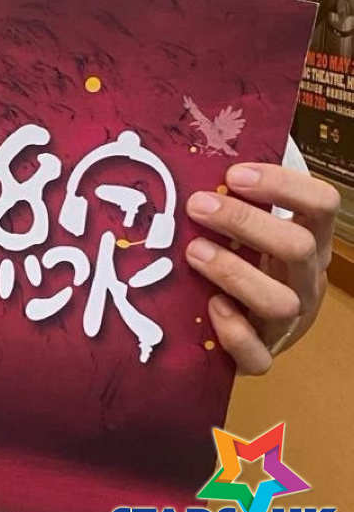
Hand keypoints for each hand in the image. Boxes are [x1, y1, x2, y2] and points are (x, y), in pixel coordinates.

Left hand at [184, 163, 339, 374]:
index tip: (234, 175)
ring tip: (194, 251)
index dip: (282, 184)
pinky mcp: (263, 354)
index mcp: (309, 239)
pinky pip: (259, 355)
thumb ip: (233, 196)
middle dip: (245, 221)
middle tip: (197, 205)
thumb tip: (190, 155)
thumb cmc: (245, 257)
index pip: (322, 203)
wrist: (251, 324)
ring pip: (281, 301)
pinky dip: (234, 332)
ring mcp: (288, 320)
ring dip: (234, 272)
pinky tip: (211, 306)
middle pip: (297, 247)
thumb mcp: (250, 226)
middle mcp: (305, 278)